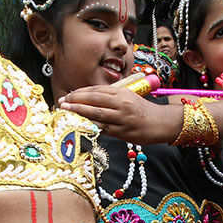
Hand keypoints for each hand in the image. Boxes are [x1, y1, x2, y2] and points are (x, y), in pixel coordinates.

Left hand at [58, 85, 177, 144]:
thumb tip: (88, 99)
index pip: (96, 90)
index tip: (68, 95)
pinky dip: (91, 126)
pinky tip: (80, 125)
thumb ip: (110, 97)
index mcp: (121, 93)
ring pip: (96, 114)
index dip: (80, 92)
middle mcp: (121, 104)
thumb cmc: (141, 110)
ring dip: (80, 112)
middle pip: (94, 99)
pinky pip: (103, 128)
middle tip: (62, 102)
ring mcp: (122, 118)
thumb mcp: (128, 97)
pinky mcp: (122, 132)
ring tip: (67, 111)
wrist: (160, 122)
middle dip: (76, 100)